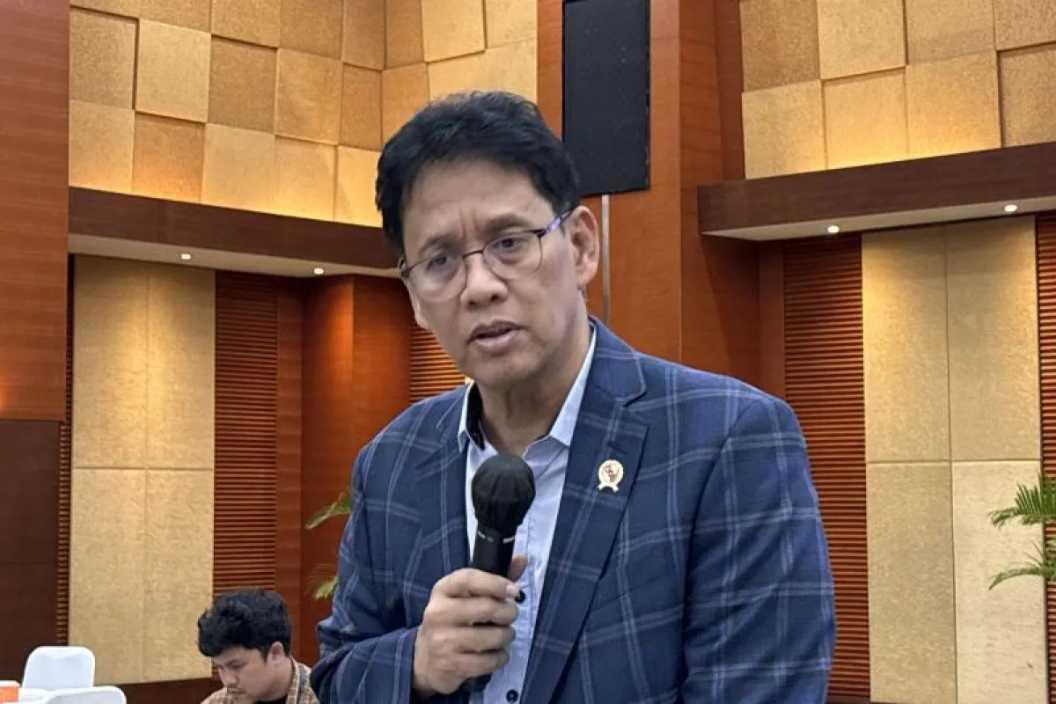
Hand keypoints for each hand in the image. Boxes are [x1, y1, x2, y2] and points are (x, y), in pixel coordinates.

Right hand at [412, 556, 527, 696]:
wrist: (425, 659)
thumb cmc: (453, 621)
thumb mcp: (466, 596)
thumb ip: (494, 578)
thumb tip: (522, 559)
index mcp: (443, 590)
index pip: (469, 579)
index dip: (495, 583)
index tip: (514, 590)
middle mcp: (438, 613)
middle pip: (486, 608)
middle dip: (508, 612)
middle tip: (510, 615)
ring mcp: (442, 641)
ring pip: (492, 637)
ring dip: (506, 636)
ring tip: (502, 635)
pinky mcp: (451, 665)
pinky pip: (489, 661)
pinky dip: (500, 657)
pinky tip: (495, 653)